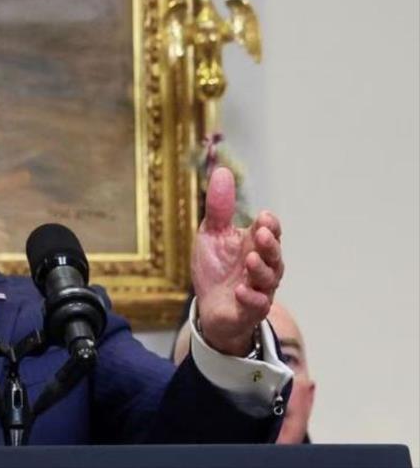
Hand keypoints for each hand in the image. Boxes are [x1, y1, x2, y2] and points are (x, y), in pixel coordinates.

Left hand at [191, 167, 283, 355]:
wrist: (209, 306)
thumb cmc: (215, 268)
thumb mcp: (212, 234)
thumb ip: (219, 208)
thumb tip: (223, 171)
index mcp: (255, 245)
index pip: (271, 231)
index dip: (270, 225)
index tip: (263, 217)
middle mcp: (263, 266)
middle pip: (275, 254)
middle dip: (270, 245)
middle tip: (260, 234)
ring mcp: (259, 289)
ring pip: (269, 280)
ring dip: (260, 270)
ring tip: (249, 260)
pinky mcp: (249, 311)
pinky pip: (256, 306)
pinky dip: (250, 298)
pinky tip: (240, 290)